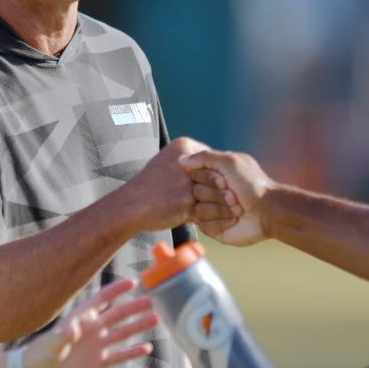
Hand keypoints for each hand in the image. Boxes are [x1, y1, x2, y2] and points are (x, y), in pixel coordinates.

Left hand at [22, 278, 158, 367]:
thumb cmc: (41, 355)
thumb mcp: (51, 343)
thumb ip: (63, 336)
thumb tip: (73, 329)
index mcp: (81, 317)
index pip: (102, 299)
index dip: (116, 290)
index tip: (133, 282)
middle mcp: (93, 328)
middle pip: (118, 314)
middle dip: (135, 307)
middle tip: (152, 300)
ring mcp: (98, 344)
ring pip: (123, 332)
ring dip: (139, 326)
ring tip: (156, 319)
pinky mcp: (100, 362)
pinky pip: (120, 355)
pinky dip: (133, 352)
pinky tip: (147, 348)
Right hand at [120, 137, 235, 231]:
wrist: (131, 206)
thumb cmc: (151, 185)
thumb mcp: (170, 161)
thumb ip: (192, 160)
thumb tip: (215, 165)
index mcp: (183, 147)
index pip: (210, 159)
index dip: (219, 173)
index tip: (225, 183)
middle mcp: (186, 162)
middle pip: (217, 174)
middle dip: (226, 188)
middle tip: (237, 197)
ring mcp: (185, 183)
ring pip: (216, 192)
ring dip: (225, 203)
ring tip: (235, 208)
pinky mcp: (184, 203)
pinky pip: (209, 210)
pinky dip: (219, 216)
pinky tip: (226, 220)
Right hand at [181, 150, 275, 244]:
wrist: (268, 211)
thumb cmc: (251, 184)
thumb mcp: (230, 162)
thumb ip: (205, 157)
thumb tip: (181, 160)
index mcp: (214, 175)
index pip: (193, 174)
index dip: (208, 178)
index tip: (224, 180)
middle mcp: (211, 191)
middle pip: (194, 192)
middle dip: (216, 195)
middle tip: (234, 196)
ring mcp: (211, 209)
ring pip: (198, 209)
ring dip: (220, 208)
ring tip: (237, 209)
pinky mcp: (213, 227)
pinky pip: (203, 225)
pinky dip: (221, 221)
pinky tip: (234, 220)